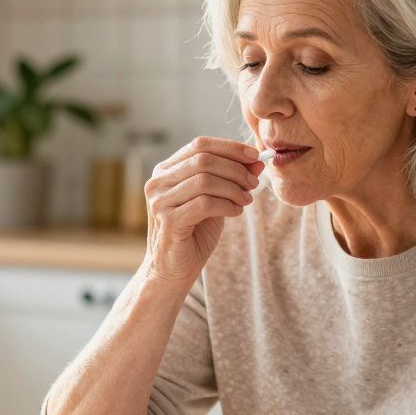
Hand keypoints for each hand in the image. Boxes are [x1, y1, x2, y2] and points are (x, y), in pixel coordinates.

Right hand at [142, 137, 262, 286]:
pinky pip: (204, 204)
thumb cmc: (193, 233)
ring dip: (233, 188)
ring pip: (204, 181)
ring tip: (246, 200)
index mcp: (165, 170)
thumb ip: (231, 178)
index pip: (199, 145)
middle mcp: (158, 182)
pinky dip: (226, 205)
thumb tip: (257, 160)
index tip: (254, 156)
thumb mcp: (215, 199)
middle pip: (203, 160)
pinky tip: (235, 212)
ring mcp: (160, 202)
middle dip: (235, 169)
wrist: (172, 269)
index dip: (230, 148)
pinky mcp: (168, 221)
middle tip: (254, 182)